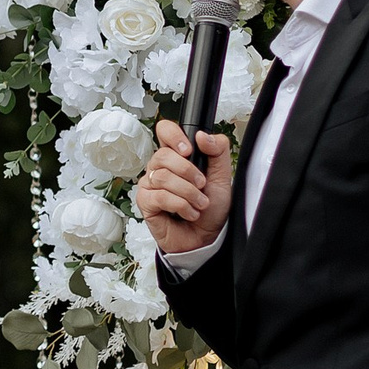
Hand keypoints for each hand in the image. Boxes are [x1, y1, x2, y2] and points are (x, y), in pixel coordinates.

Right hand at [135, 118, 234, 255]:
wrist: (207, 237)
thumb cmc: (211, 209)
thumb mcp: (222, 177)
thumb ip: (218, 152)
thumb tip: (202, 136)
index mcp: (177, 156)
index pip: (164, 131)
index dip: (174, 136)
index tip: (189, 151)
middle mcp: (160, 167)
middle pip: (163, 155)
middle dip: (188, 172)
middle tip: (202, 185)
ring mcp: (150, 184)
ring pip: (163, 177)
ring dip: (188, 193)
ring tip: (199, 204)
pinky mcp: (145, 202)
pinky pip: (159, 196)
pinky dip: (180, 205)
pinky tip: (188, 213)